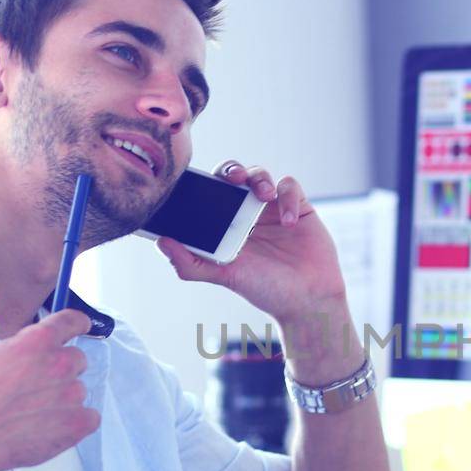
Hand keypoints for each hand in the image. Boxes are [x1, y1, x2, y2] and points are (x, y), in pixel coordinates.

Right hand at [0, 310, 100, 470]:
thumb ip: (28, 347)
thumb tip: (43, 348)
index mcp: (39, 341)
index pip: (72, 321)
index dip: (79, 324)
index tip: (83, 326)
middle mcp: (61, 363)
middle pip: (78, 359)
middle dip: (63, 371)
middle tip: (39, 388)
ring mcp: (72, 393)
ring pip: (79, 391)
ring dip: (65, 399)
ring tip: (36, 413)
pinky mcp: (78, 422)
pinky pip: (90, 417)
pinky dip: (75, 423)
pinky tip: (52, 427)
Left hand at [155, 161, 346, 322]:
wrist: (308, 299)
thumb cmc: (266, 289)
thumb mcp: (225, 276)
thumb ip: (191, 263)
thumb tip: (162, 242)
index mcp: (227, 225)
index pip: (211, 193)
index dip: (205, 182)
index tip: (201, 183)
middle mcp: (248, 213)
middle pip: (235, 176)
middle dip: (232, 171)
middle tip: (233, 179)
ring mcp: (273, 208)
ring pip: (261, 174)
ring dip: (260, 178)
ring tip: (264, 196)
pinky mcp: (298, 206)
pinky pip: (290, 187)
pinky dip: (288, 198)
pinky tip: (289, 222)